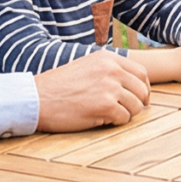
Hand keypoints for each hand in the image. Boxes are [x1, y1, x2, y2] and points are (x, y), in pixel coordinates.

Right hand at [34, 49, 149, 131]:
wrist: (36, 98)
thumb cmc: (58, 86)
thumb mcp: (86, 66)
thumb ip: (108, 70)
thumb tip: (132, 84)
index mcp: (108, 58)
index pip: (141, 72)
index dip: (144, 88)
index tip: (141, 98)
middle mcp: (112, 70)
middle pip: (142, 90)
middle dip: (138, 103)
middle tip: (127, 111)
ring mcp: (110, 87)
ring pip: (136, 106)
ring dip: (126, 114)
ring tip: (109, 115)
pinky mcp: (105, 106)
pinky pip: (124, 118)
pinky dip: (115, 122)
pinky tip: (101, 119)